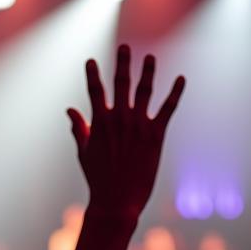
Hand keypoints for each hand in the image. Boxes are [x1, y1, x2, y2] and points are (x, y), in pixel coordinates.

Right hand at [67, 45, 183, 221]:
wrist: (116, 202)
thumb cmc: (98, 179)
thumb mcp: (85, 153)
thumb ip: (80, 128)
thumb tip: (69, 111)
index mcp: (100, 123)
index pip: (95, 91)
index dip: (92, 74)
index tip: (90, 61)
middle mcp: (119, 119)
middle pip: (121, 83)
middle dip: (122, 63)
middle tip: (124, 47)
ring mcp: (138, 125)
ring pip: (144, 90)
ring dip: (147, 71)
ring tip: (149, 58)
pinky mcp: (155, 134)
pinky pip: (167, 108)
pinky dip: (175, 93)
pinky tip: (181, 79)